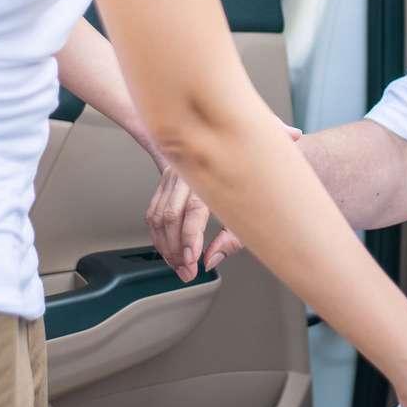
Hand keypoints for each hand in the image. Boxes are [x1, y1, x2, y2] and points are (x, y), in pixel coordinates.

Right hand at [145, 115, 299, 280]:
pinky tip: (170, 252)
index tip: (192, 260)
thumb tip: (211, 260)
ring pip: (157, 216)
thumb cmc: (249, 165)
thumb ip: (233, 235)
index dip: (189, 238)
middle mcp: (186, 172)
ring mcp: (173, 176)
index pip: (192, 210)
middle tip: (186, 272)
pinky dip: (158, 235)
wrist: (231, 133)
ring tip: (179, 268)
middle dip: (175, 249)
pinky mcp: (166, 181)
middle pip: (170, 215)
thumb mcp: (253, 198)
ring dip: (164, 246)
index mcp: (209, 172)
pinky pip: (153, 212)